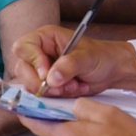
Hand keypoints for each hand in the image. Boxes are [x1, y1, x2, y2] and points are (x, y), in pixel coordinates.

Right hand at [11, 25, 135, 96]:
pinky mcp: (48, 85)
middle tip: (60, 86)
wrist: (112, 71)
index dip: (32, 61)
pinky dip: (57, 97)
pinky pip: (42, 95)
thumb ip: (68, 65)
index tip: (46, 73)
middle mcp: (40, 53)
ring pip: (31, 85)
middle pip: (22, 69)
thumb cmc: (100, 56)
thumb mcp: (86, 57)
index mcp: (46, 38)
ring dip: (52, 91)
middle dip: (41, 82)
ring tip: (73, 85)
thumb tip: (50, 78)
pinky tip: (73, 89)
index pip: (23, 47)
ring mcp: (43, 70)